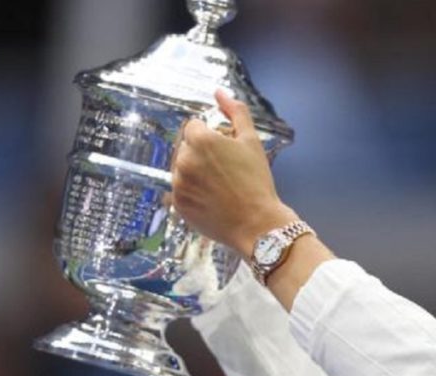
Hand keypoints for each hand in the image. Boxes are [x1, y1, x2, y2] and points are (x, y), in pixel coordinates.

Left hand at [170, 89, 297, 254]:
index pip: (194, 126)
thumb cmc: (257, 181)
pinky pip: (180, 190)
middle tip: (225, 170)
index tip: (226, 152)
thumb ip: (235, 112)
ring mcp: (178, 183)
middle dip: (201, 153)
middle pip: (186, 146)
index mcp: (201, 140)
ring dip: (195, 172)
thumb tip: (219, 92)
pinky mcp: (177, 203)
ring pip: (181, 168)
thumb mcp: (252, 141)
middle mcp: (184, 160)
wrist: (257, 224)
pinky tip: (213, 199)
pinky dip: (193, 192)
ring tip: (219, 186)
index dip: (211, 136)